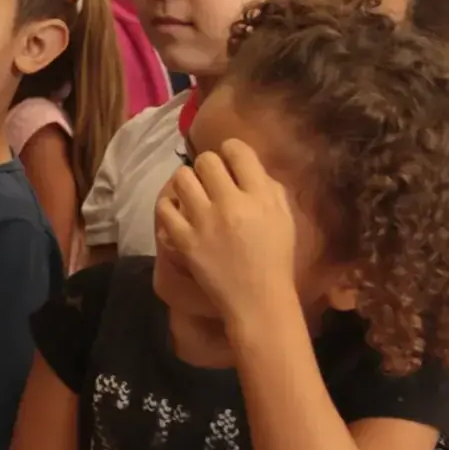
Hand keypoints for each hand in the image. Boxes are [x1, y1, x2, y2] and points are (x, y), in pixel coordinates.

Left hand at [154, 139, 297, 328]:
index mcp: (260, 196)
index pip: (237, 150)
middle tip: (210, 181)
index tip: (229, 161)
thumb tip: (244, 164)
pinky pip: (164, 208)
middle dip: (207, 166)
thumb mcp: (283, 216)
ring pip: (181, 178)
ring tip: (192, 194)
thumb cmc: (275, 257)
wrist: (257, 299)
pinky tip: (178, 213)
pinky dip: (169, 207)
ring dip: (186, 182)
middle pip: (205, 160)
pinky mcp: (184, 239)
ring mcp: (204, 221)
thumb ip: (267, 187)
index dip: (231, 150)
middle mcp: (231, 203)